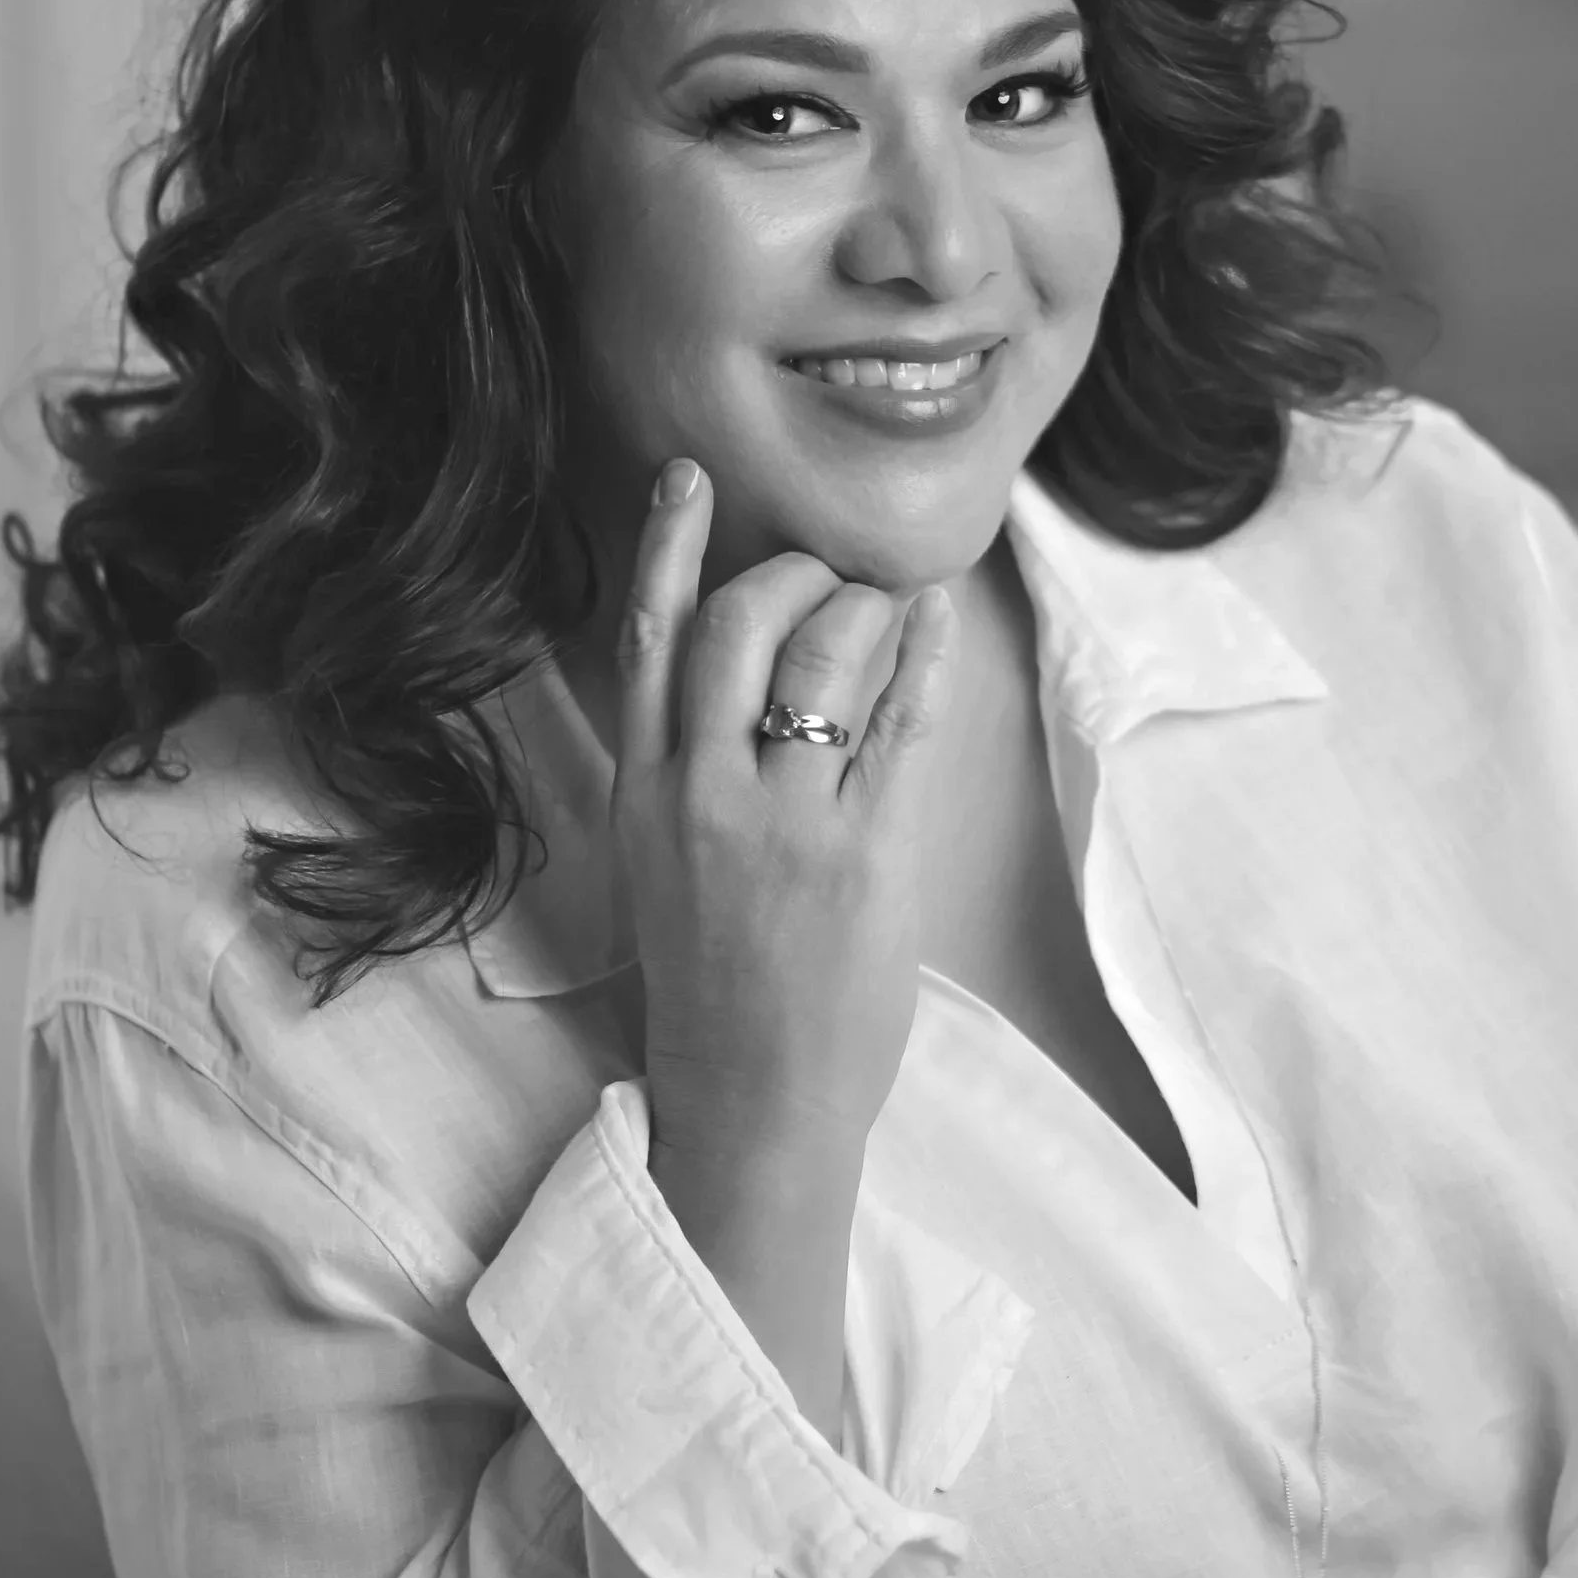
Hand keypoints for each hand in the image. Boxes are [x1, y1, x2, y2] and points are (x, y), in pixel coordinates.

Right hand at [615, 459, 955, 1163]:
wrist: (751, 1100)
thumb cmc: (716, 988)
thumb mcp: (661, 866)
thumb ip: (687, 771)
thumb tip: (744, 675)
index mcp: (643, 796)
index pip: (648, 641)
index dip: (666, 547)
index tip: (690, 478)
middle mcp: (703, 796)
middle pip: (737, 624)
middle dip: (792, 574)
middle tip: (830, 574)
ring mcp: (785, 823)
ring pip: (822, 652)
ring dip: (863, 605)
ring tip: (885, 607)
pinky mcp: (864, 853)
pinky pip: (901, 719)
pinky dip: (923, 653)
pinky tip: (935, 618)